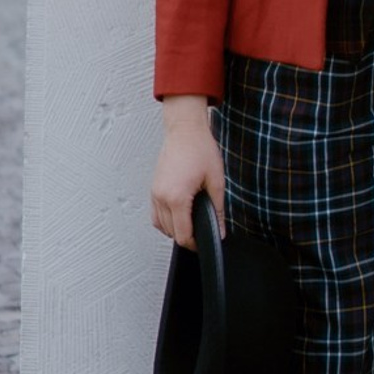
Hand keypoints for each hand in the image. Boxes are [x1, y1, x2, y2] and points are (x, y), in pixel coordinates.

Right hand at [151, 95, 225, 249]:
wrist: (185, 129)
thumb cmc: (200, 149)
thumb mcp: (215, 181)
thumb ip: (218, 210)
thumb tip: (220, 230)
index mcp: (177, 198)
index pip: (182, 235)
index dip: (194, 244)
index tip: (203, 243)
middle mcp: (162, 197)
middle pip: (171, 233)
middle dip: (187, 236)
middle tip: (202, 231)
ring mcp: (155, 193)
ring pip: (161, 226)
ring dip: (175, 229)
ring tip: (191, 223)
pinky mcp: (153, 188)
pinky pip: (155, 215)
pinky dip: (165, 220)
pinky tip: (178, 215)